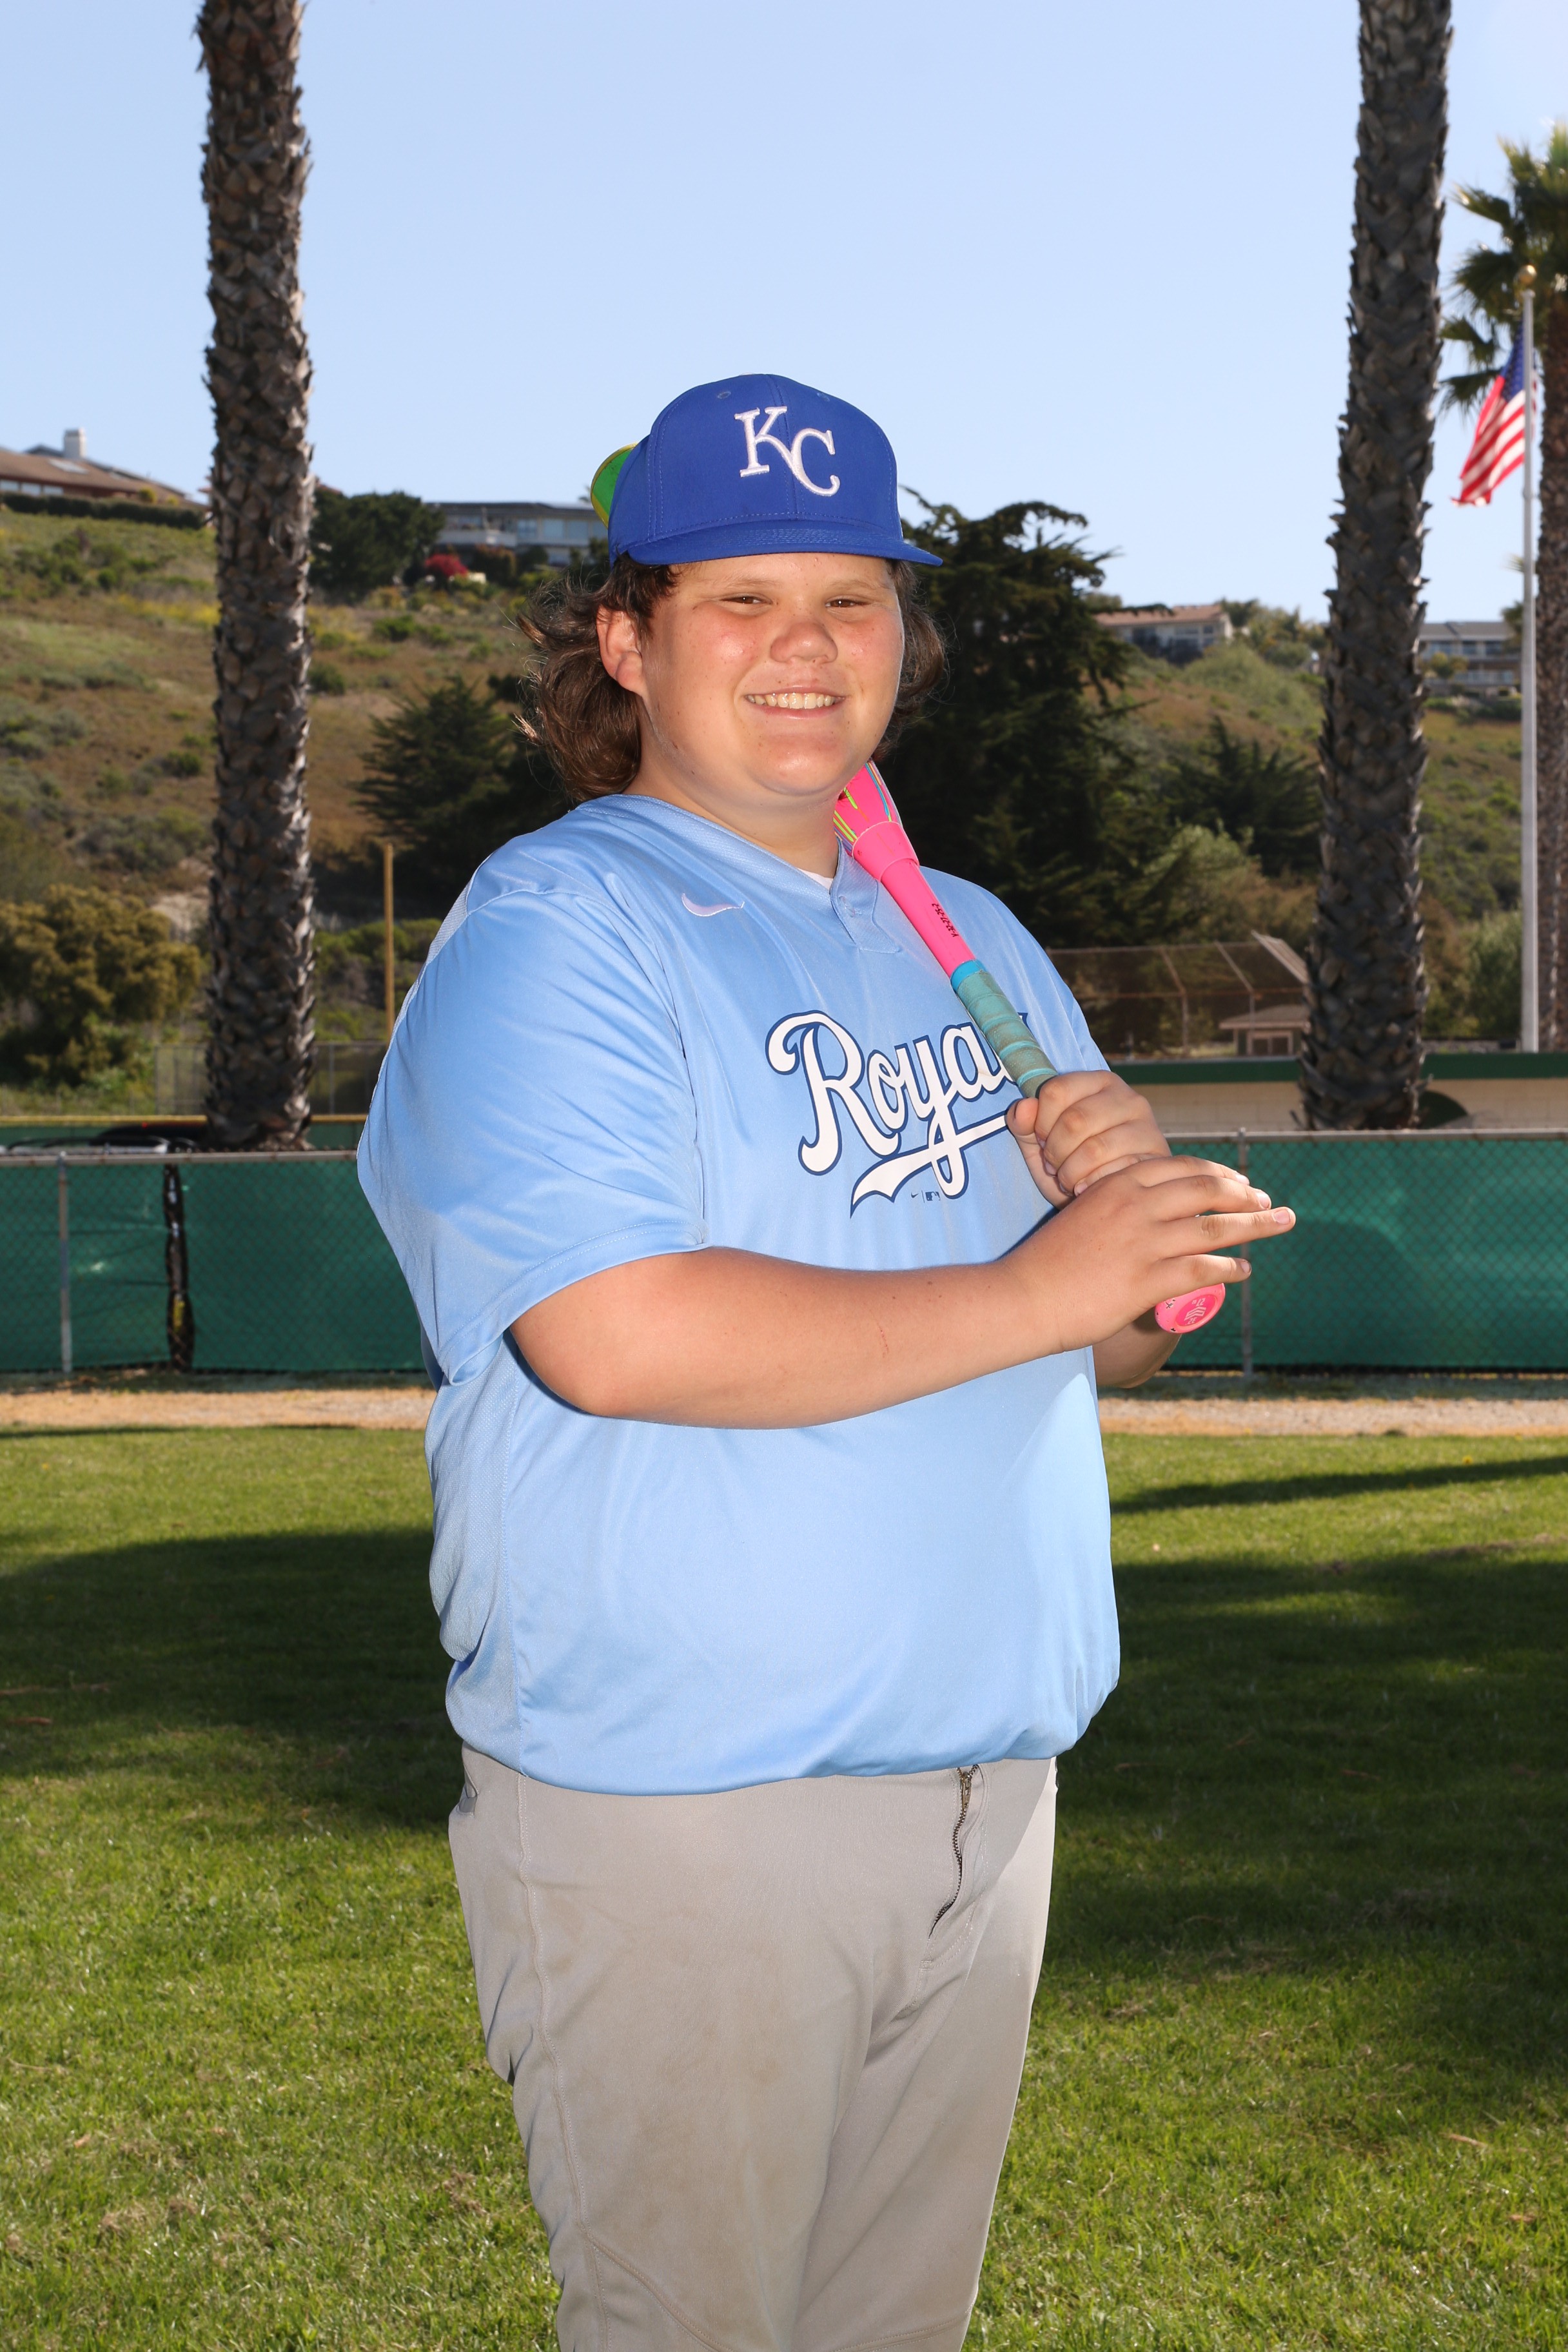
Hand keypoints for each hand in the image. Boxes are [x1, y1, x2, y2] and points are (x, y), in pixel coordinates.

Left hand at [1006, 1070, 1168, 1206]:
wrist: (1116, 1197)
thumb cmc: (1076, 1163)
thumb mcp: (1042, 1144)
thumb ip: (1025, 1125)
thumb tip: (1022, 1108)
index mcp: (1098, 1082)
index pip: (1056, 1090)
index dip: (1040, 1122)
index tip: (1042, 1140)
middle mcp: (1128, 1097)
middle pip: (1075, 1121)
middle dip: (1055, 1152)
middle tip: (1054, 1166)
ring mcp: (1147, 1126)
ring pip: (1095, 1149)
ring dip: (1072, 1173)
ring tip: (1069, 1180)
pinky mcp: (1156, 1158)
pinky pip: (1115, 1172)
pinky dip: (1093, 1186)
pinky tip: (1087, 1188)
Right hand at [1016, 1157, 1294, 1353]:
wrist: (1023, 1296)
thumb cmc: (1048, 1261)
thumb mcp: (1082, 1215)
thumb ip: (1116, 1207)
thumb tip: (1150, 1216)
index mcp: (1118, 1183)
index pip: (1183, 1167)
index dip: (1219, 1174)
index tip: (1241, 1181)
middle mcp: (1135, 1205)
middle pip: (1207, 1190)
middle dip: (1246, 1195)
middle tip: (1269, 1202)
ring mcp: (1144, 1242)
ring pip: (1215, 1227)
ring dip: (1254, 1226)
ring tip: (1278, 1224)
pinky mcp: (1147, 1279)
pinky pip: (1203, 1269)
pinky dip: (1230, 1268)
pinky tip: (1244, 1270)